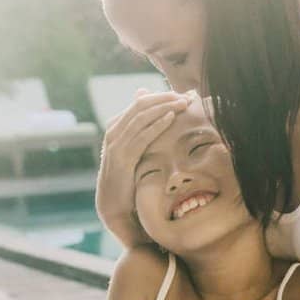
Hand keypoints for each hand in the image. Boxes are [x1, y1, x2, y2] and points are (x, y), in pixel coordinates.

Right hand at [96, 89, 196, 241]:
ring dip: (164, 107)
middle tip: (186, 97)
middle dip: (165, 98)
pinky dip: (156, 125)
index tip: (183, 95)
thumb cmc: (127, 175)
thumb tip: (145, 98)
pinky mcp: (122, 158)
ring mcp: (115, 144)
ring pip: (142, 117)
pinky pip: (141, 136)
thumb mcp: (133, 149)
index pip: (141, 102)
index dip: (162, 96)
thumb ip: (140, 128)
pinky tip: (171, 118)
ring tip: (183, 104)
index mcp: (116, 126)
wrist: (113, 204)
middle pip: (141, 105)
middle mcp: (113, 131)